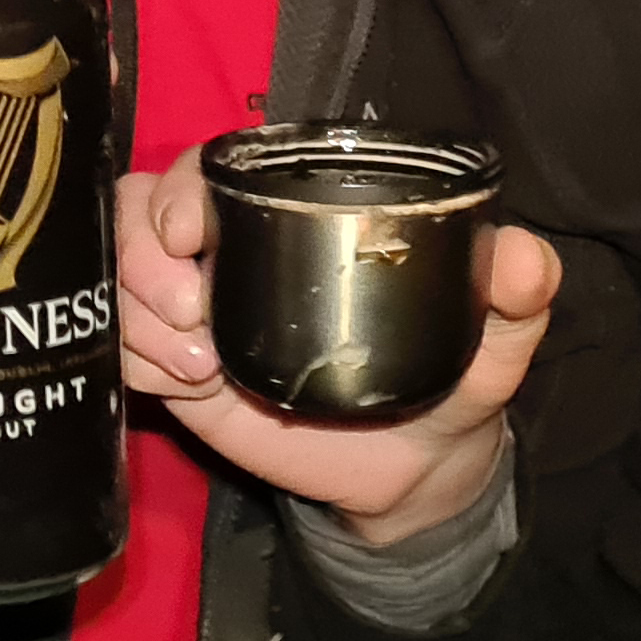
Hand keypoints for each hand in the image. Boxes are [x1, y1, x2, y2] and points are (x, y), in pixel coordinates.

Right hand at [115, 148, 555, 543]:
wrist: (413, 472)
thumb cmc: (451, 380)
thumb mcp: (495, 339)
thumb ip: (518, 293)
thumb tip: (524, 255)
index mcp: (300, 213)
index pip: (212, 167)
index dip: (181, 188)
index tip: (189, 235)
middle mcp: (235, 247)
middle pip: (141, 209)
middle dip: (143, 255)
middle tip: (191, 312)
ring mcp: (196, 307)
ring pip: (116, 273)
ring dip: (139, 313)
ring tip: (200, 366)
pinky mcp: (177, 367)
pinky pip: (118, 345)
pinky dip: (132, 358)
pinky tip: (184, 384)